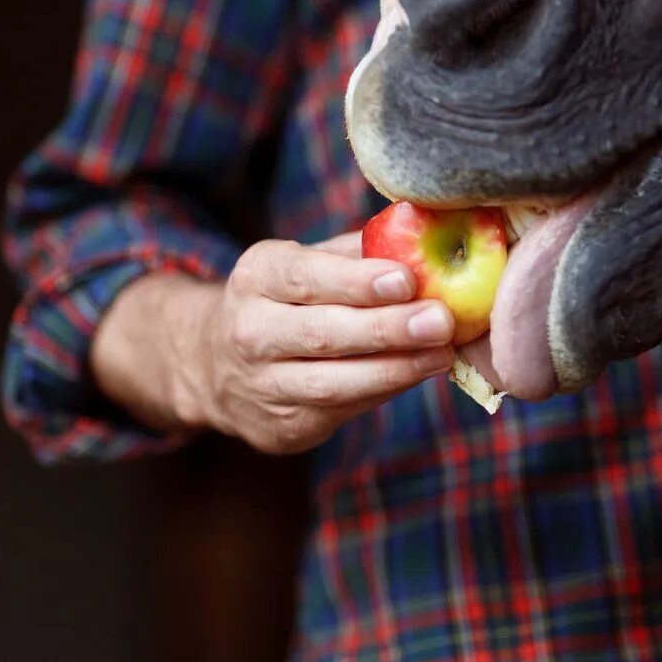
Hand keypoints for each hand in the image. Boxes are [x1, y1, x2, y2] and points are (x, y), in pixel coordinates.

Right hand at [173, 233, 454, 453]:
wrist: (220, 367)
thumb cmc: (290, 301)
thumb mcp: (308, 263)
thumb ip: (360, 252)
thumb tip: (426, 234)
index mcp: (258, 276)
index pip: (305, 277)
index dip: (356, 281)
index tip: (405, 279)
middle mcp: (250, 330)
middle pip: (322, 333)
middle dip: (387, 328)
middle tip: (440, 321)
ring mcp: (263, 384)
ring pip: (333, 382)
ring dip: (394, 369)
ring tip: (440, 354)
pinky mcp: (283, 427)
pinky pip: (342, 410)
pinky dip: (385, 392)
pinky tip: (419, 373)